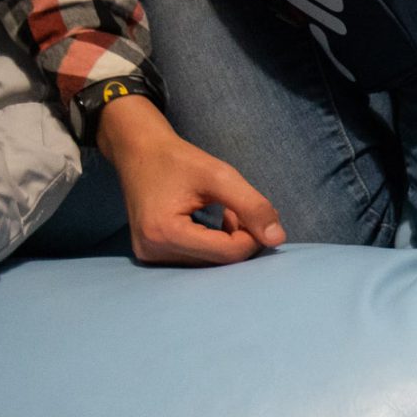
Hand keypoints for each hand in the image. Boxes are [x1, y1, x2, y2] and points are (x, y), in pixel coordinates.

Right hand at [96, 95, 284, 264]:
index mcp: (164, 232)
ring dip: (230, 241)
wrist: (139, 152)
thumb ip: (252, 206)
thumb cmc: (178, 160)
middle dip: (242, 238)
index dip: (253, 235)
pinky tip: (216, 223)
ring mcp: (150, 256)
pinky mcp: (153, 255)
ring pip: (213, 263)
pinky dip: (216, 244)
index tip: (254, 210)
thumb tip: (277, 239)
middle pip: (221, 261)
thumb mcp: (220, 175)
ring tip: (227, 212)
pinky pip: (200, 260)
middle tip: (240, 209)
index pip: (229, 252)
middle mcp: (153, 251)